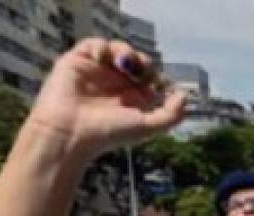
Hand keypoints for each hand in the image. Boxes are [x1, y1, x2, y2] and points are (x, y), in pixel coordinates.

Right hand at [27, 39, 184, 159]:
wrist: (70, 132)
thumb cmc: (108, 133)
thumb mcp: (147, 126)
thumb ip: (171, 115)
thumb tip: (183, 96)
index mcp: (132, 98)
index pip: (150, 78)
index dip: (156, 75)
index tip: (159, 81)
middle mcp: (115, 85)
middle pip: (136, 61)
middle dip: (143, 61)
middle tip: (141, 69)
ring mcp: (97, 73)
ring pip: (116, 50)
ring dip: (125, 51)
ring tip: (124, 62)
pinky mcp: (77, 63)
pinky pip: (92, 45)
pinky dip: (100, 46)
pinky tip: (103, 58)